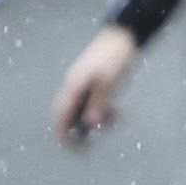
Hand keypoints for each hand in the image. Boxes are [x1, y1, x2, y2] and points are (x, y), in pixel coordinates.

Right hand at [53, 24, 141, 145]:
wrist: (124, 36)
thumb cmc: (114, 55)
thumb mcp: (109, 80)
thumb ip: (99, 102)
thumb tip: (91, 123)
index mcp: (73, 86)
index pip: (60, 114)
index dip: (63, 132)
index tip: (72, 148)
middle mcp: (75, 87)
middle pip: (71, 115)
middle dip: (82, 129)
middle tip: (96, 140)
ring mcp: (86, 86)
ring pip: (86, 110)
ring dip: (98, 120)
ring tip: (116, 120)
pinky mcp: (98, 85)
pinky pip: (96, 104)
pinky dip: (105, 111)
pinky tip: (119, 113)